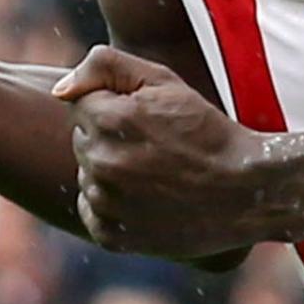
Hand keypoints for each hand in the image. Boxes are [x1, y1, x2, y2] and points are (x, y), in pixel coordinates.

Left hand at [54, 45, 269, 258]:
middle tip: (156, 145)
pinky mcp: (111, 236)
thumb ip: (107, 67)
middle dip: (110, 137)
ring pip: (88, 175)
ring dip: (112, 170)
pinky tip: (148, 197)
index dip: (115, 106)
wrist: (245, 191)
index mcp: (109, 120)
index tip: (147, 119)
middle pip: (83, 140)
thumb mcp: (166, 82)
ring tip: (156, 172)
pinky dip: (113, 204)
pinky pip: (93, 210)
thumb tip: (59, 89)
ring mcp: (105, 203)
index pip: (81, 105)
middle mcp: (101, 162)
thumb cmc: (207, 131)